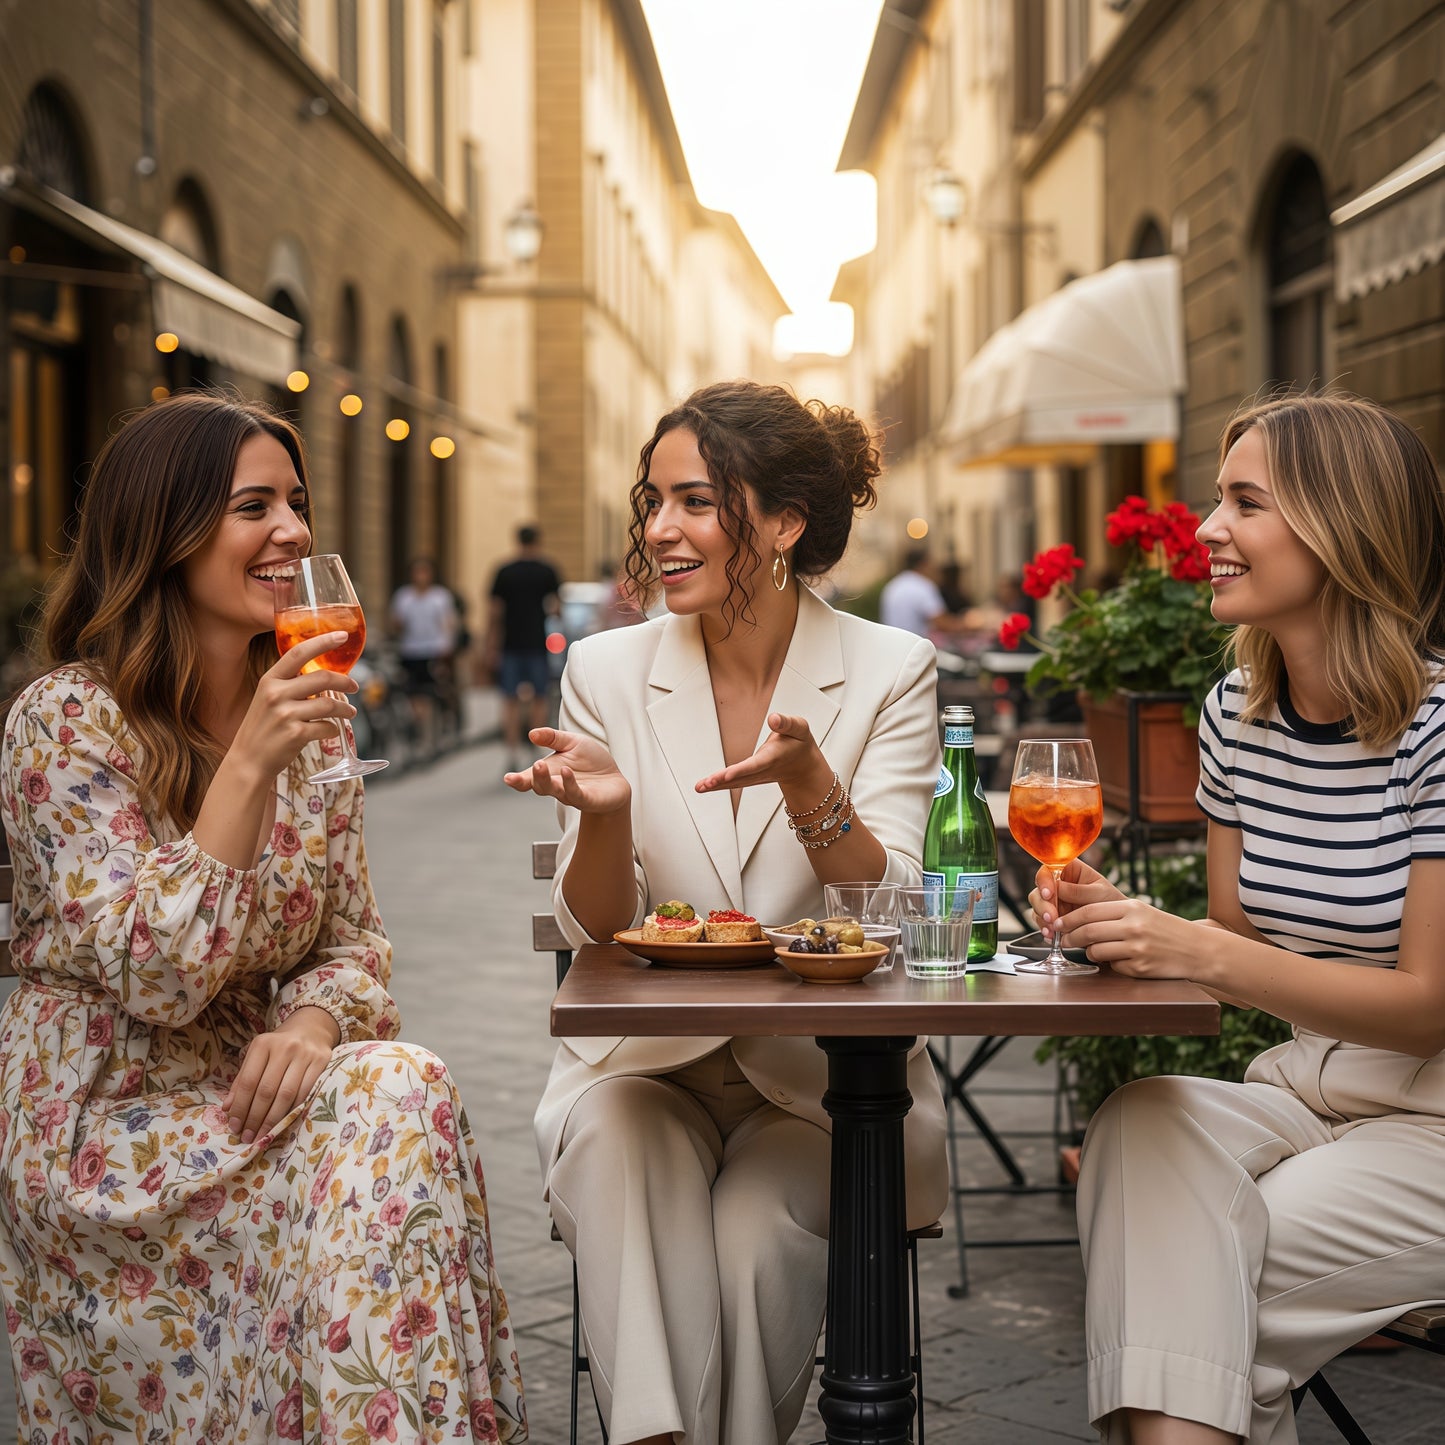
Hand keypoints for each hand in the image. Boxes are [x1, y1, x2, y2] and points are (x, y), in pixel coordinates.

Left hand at [222, 1007, 338, 1143]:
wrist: (312, 1028)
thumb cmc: (279, 1047)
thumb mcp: (257, 1056)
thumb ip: (242, 1080)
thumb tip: (227, 1109)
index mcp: (263, 1044)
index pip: (248, 1081)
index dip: (240, 1107)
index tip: (235, 1126)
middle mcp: (284, 1047)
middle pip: (266, 1090)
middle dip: (255, 1117)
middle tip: (248, 1136)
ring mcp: (305, 1054)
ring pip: (286, 1094)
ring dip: (273, 1119)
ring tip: (263, 1135)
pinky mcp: (322, 1061)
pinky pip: (305, 1093)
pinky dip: (293, 1110)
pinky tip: (284, 1121)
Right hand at [230, 633, 357, 779]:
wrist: (248, 761)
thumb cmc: (263, 728)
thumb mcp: (268, 698)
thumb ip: (290, 684)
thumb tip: (323, 674)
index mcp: (269, 680)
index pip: (298, 653)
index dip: (323, 642)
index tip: (342, 636)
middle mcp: (275, 694)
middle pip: (322, 677)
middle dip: (345, 681)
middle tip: (354, 686)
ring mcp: (285, 714)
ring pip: (330, 704)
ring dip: (346, 709)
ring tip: (350, 712)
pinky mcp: (295, 734)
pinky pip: (327, 727)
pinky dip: (334, 729)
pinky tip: (331, 730)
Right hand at [505, 726, 631, 814]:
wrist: (614, 780)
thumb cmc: (590, 761)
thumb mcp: (572, 743)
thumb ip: (552, 738)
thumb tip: (532, 733)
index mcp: (548, 773)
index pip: (528, 779)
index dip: (517, 781)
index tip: (508, 778)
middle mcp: (556, 786)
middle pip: (539, 786)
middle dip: (532, 778)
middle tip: (533, 765)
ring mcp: (571, 794)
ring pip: (554, 791)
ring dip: (546, 780)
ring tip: (540, 765)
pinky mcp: (588, 799)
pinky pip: (576, 794)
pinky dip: (569, 783)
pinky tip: (566, 772)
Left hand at [694, 713, 819, 793]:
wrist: (804, 767)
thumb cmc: (799, 744)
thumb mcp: (799, 728)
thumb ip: (787, 723)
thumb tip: (773, 718)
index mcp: (773, 757)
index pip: (755, 764)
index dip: (740, 770)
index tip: (726, 774)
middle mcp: (763, 770)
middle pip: (741, 777)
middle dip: (723, 781)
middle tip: (706, 784)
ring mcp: (757, 776)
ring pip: (736, 783)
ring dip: (717, 786)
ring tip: (699, 787)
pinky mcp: (751, 778)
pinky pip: (734, 783)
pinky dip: (719, 785)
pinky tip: (705, 786)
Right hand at [1029, 858, 1123, 935]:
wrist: (1117, 925)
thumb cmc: (1112, 903)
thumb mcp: (1099, 893)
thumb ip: (1077, 890)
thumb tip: (1057, 888)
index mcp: (1069, 871)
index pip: (1048, 869)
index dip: (1044, 880)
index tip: (1049, 894)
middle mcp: (1058, 885)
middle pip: (1039, 890)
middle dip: (1042, 905)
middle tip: (1051, 918)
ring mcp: (1055, 902)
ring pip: (1037, 907)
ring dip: (1042, 919)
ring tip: (1053, 930)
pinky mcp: (1054, 918)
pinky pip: (1042, 922)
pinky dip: (1045, 929)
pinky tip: (1052, 936)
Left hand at [1058, 896, 1206, 979]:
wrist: (1196, 949)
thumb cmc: (1163, 929)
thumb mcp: (1140, 911)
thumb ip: (1111, 913)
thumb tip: (1075, 919)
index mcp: (1131, 908)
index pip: (1089, 911)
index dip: (1068, 918)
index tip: (1058, 923)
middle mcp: (1133, 926)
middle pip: (1088, 931)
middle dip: (1070, 937)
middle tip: (1063, 940)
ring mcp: (1137, 948)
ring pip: (1096, 951)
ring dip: (1088, 952)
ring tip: (1093, 950)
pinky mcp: (1140, 968)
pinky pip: (1113, 967)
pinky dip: (1111, 964)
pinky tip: (1122, 960)